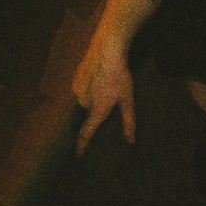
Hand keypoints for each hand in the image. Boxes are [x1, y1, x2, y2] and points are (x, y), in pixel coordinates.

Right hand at [72, 36, 137, 153]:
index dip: (82, 145)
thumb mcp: (128, 99)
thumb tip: (130, 141)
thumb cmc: (119, 76)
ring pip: (86, 100)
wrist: (106, 50)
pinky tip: (100, 77)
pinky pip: (83, 89)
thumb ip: (128, 121)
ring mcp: (78, 89)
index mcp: (97, 110)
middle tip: (110, 101)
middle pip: (90, 113)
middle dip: (97, 111)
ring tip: (107, 85)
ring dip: (94, 98)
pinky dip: (91, 87)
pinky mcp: (76, 78)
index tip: (79, 156)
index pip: (86, 132)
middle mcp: (84, 102)